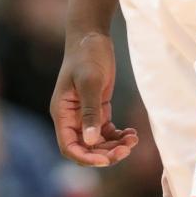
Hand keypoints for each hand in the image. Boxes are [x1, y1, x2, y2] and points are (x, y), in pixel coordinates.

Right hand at [50, 32, 137, 166]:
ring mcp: (84, 114)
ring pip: (97, 142)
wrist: (92, 36)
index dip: (86, 158)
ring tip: (132, 140)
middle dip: (105, 154)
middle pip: (85, 148)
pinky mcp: (97, 108)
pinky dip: (118, 136)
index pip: (69, 146)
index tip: (106, 160)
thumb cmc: (87, 55)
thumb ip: (90, 111)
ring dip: (114, 146)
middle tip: (126, 151)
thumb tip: (91, 141)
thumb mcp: (90, 81)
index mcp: (63, 113)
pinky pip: (106, 131)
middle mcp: (71, 117)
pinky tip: (131, 133)